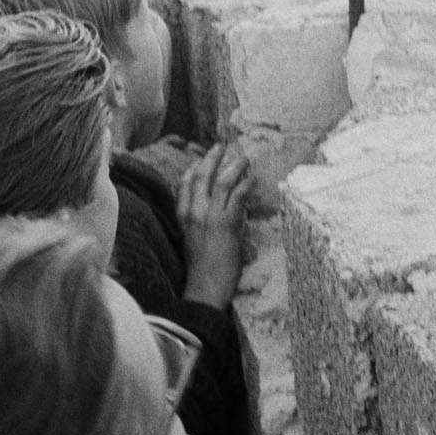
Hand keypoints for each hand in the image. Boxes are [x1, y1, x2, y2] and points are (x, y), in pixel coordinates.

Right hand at [177, 141, 252, 308]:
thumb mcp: (193, 239)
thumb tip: (219, 206)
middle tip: (222, 146)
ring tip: (244, 158)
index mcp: (183, 216)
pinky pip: (238, 196)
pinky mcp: (226, 224)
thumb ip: (201, 221)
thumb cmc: (202, 268)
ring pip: (222, 181)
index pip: (185, 183)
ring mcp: (209, 217)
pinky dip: (246, 184)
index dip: (196, 167)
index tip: (204, 158)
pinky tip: (252, 180)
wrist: (205, 288)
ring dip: (234, 166)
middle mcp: (193, 212)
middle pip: (202, 176)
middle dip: (212, 158)